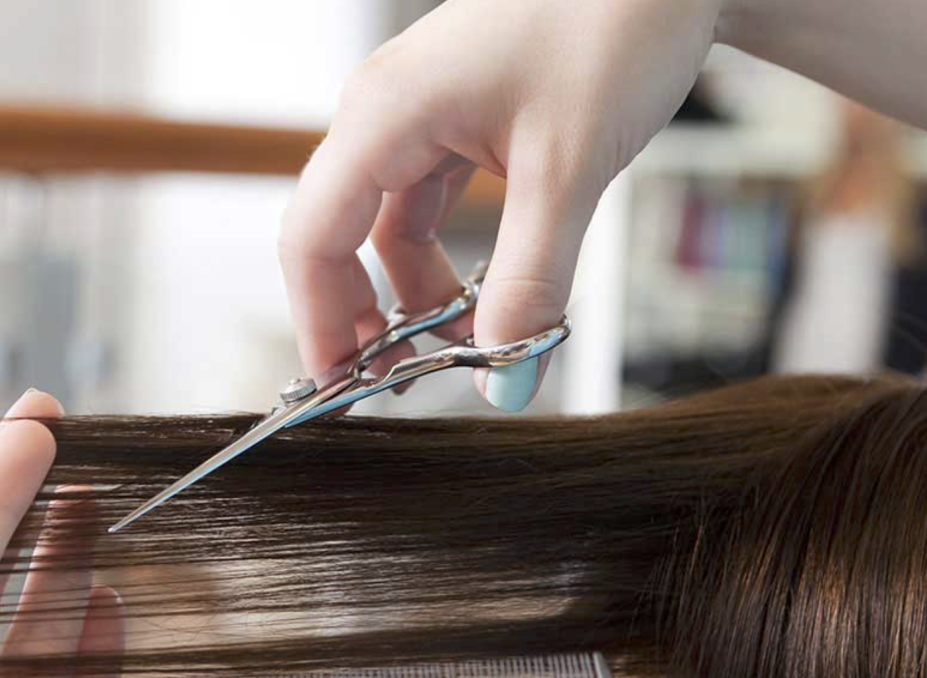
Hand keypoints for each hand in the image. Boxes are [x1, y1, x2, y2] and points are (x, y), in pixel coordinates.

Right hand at [280, 0, 724, 409]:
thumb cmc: (613, 21)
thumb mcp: (568, 170)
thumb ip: (531, 281)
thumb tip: (504, 379)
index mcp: (386, 112)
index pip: (313, 236)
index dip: (319, 321)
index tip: (339, 391)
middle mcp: (388, 110)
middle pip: (340, 234)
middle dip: (366, 315)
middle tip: (403, 384)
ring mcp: (424, 112)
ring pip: (393, 224)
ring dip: (419, 291)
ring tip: (470, 344)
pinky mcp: (464, 116)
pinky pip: (433, 202)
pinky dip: (454, 256)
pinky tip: (492, 291)